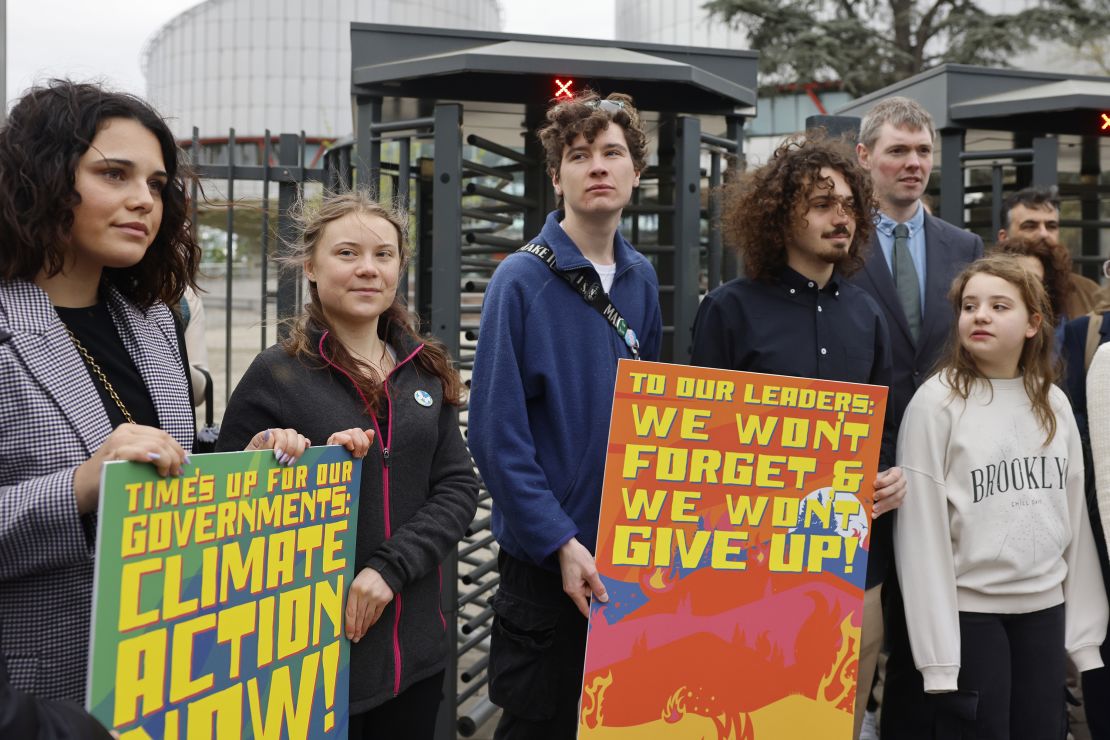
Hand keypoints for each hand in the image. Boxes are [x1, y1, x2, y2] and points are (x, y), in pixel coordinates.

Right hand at [73, 424, 187, 513]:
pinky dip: (146, 455)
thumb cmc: (113, 475)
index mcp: (133, 431)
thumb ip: (155, 455)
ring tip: (165, 474)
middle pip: (161, 439)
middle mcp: (126, 433)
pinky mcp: (112, 454)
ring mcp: (118, 442)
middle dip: (175, 456)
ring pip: (154, 445)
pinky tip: (152, 461)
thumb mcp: (136, 461)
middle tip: (177, 472)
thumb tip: (185, 457)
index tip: (186, 463)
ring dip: (165, 460)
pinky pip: (134, 451)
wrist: (84, 486)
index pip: (163, 435)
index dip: (178, 448)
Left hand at [245, 428, 310, 465]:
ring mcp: (287, 441)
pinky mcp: (294, 448)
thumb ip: (262, 446)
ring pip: (299, 437)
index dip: (281, 444)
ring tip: (291, 462)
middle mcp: (278, 435)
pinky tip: (307, 450)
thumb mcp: (253, 456)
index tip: (277, 456)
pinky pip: (303, 442)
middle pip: (291, 433)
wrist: (253, 472)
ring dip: (298, 450)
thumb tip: (269, 434)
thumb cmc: (252, 464)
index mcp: (266, 435)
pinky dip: (306, 445)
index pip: (278, 432)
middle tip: (284, 461)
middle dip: (290, 448)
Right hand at [326, 428, 374, 458]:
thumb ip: (366, 441)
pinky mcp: (333, 441)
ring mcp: (337, 436)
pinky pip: (346, 438)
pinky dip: (350, 444)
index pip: (359, 431)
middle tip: (359, 455)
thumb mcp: (359, 452)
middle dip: (362, 444)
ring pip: (353, 432)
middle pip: (357, 430)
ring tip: (354, 455)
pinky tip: (349, 450)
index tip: (363, 453)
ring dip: (357, 446)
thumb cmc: (346, 461)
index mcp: (348, 435)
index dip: (365, 442)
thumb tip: (371, 431)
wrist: (335, 470)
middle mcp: (342, 433)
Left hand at [345, 567, 393, 641]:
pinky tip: (368, 626)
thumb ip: (351, 597)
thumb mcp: (355, 582)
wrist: (385, 568)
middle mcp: (365, 594)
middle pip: (359, 617)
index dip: (349, 625)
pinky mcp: (384, 599)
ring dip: (364, 628)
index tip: (348, 635)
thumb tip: (347, 616)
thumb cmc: (366, 577)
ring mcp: (376, 597)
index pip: (350, 612)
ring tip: (360, 635)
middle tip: (354, 639)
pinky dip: (372, 621)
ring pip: (368, 617)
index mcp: (354, 589)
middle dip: (356, 630)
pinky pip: (377, 614)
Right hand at [557, 538, 607, 617]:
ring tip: (598, 572)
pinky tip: (595, 569)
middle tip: (608, 587)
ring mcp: (573, 582)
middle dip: (598, 591)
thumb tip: (604, 599)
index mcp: (574, 591)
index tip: (602, 617)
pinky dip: (592, 577)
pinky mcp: (575, 576)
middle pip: (589, 596)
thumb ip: (598, 587)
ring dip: (595, 582)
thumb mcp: (591, 572)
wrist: (566, 544)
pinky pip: (586, 581)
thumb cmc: (576, 557)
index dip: (593, 613)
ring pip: (588, 587)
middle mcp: (572, 589)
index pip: (584, 608)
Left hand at [872, 466, 905, 516]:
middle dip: (884, 493)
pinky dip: (883, 510)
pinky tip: (875, 513)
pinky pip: (893, 506)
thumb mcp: (877, 475)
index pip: (894, 476)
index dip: (884, 481)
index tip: (875, 484)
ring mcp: (902, 492)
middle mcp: (902, 482)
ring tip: (874, 508)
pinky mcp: (900, 501)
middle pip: (895, 488)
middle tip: (874, 497)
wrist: (883, 482)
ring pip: (896, 499)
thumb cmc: (880, 477)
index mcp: (897, 472)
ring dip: (884, 504)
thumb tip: (864, 483)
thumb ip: (873, 478)